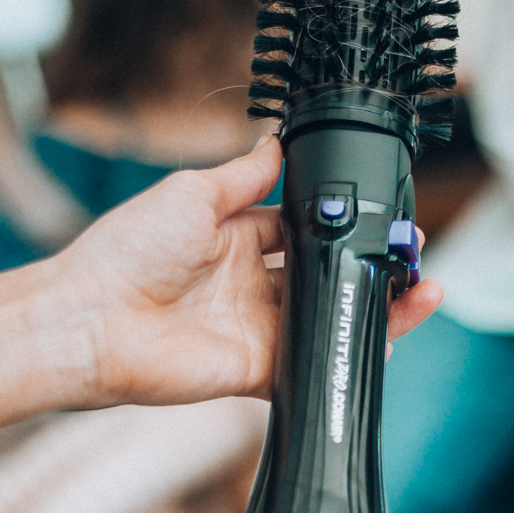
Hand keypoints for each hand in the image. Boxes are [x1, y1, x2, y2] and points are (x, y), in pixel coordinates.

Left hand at [57, 134, 442, 406]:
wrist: (92, 320)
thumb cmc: (126, 253)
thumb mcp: (190, 194)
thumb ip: (242, 176)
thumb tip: (277, 144)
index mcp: (236, 240)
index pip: (302, 230)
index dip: (339, 223)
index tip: (378, 213)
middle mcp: (251, 286)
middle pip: (325, 275)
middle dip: (369, 265)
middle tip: (410, 252)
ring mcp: (257, 328)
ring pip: (329, 318)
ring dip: (376, 306)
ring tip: (421, 288)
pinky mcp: (258, 368)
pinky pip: (313, 363)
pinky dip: (349, 353)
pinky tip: (385, 335)